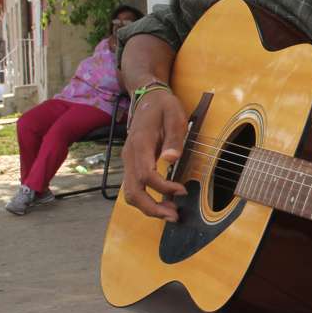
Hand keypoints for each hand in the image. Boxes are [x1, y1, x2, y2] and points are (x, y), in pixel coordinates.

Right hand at [121, 87, 187, 221]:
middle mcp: (130, 155)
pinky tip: (163, 202)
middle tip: (173, 215)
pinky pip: (134, 187)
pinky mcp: (132, 163)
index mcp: (140, 143)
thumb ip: (174, 137)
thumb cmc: (163, 105)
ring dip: (148, 207)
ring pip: (130, 193)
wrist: (147, 97)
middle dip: (151, 208)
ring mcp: (128, 160)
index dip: (163, 187)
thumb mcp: (174, 115)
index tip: (182, 190)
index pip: (146, 174)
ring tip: (170, 213)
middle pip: (132, 191)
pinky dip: (146, 199)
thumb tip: (171, 159)